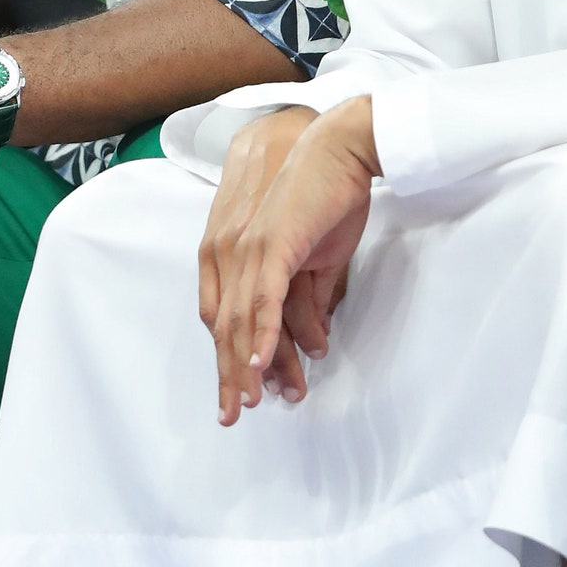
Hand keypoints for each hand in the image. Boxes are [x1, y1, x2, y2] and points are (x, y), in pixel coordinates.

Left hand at [200, 104, 315, 394]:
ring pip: (243, 319)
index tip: (239, 394)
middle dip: (229, 375)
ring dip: (248, 365)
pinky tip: (263, 365)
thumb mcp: (317, 261)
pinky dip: (263, 335)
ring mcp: (249, 249)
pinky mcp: (273, 245)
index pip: (226, 319)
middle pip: (226, 327)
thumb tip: (314, 341)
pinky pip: (264, 299)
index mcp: (236, 256)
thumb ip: (309, 300)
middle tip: (233, 415)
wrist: (340, 150)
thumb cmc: (329, 199)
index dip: (229, 360)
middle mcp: (231, 254)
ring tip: (252, 402)